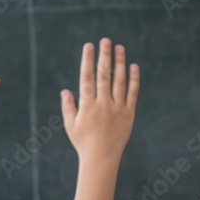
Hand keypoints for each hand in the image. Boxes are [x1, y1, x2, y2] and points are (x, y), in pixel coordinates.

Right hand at [61, 39, 138, 162]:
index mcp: (87, 105)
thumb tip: (66, 90)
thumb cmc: (83, 142)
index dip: (88, 60)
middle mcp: (103, 104)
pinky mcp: (129, 114)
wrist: (101, 158)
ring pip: (119, 81)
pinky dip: (134, 80)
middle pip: (104, 75)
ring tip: (120, 48)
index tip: (88, 46)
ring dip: (120, 63)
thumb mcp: (71, 125)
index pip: (87, 78)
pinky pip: (132, 93)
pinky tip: (134, 66)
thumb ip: (68, 106)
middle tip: (106, 40)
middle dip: (105, 56)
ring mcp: (117, 108)